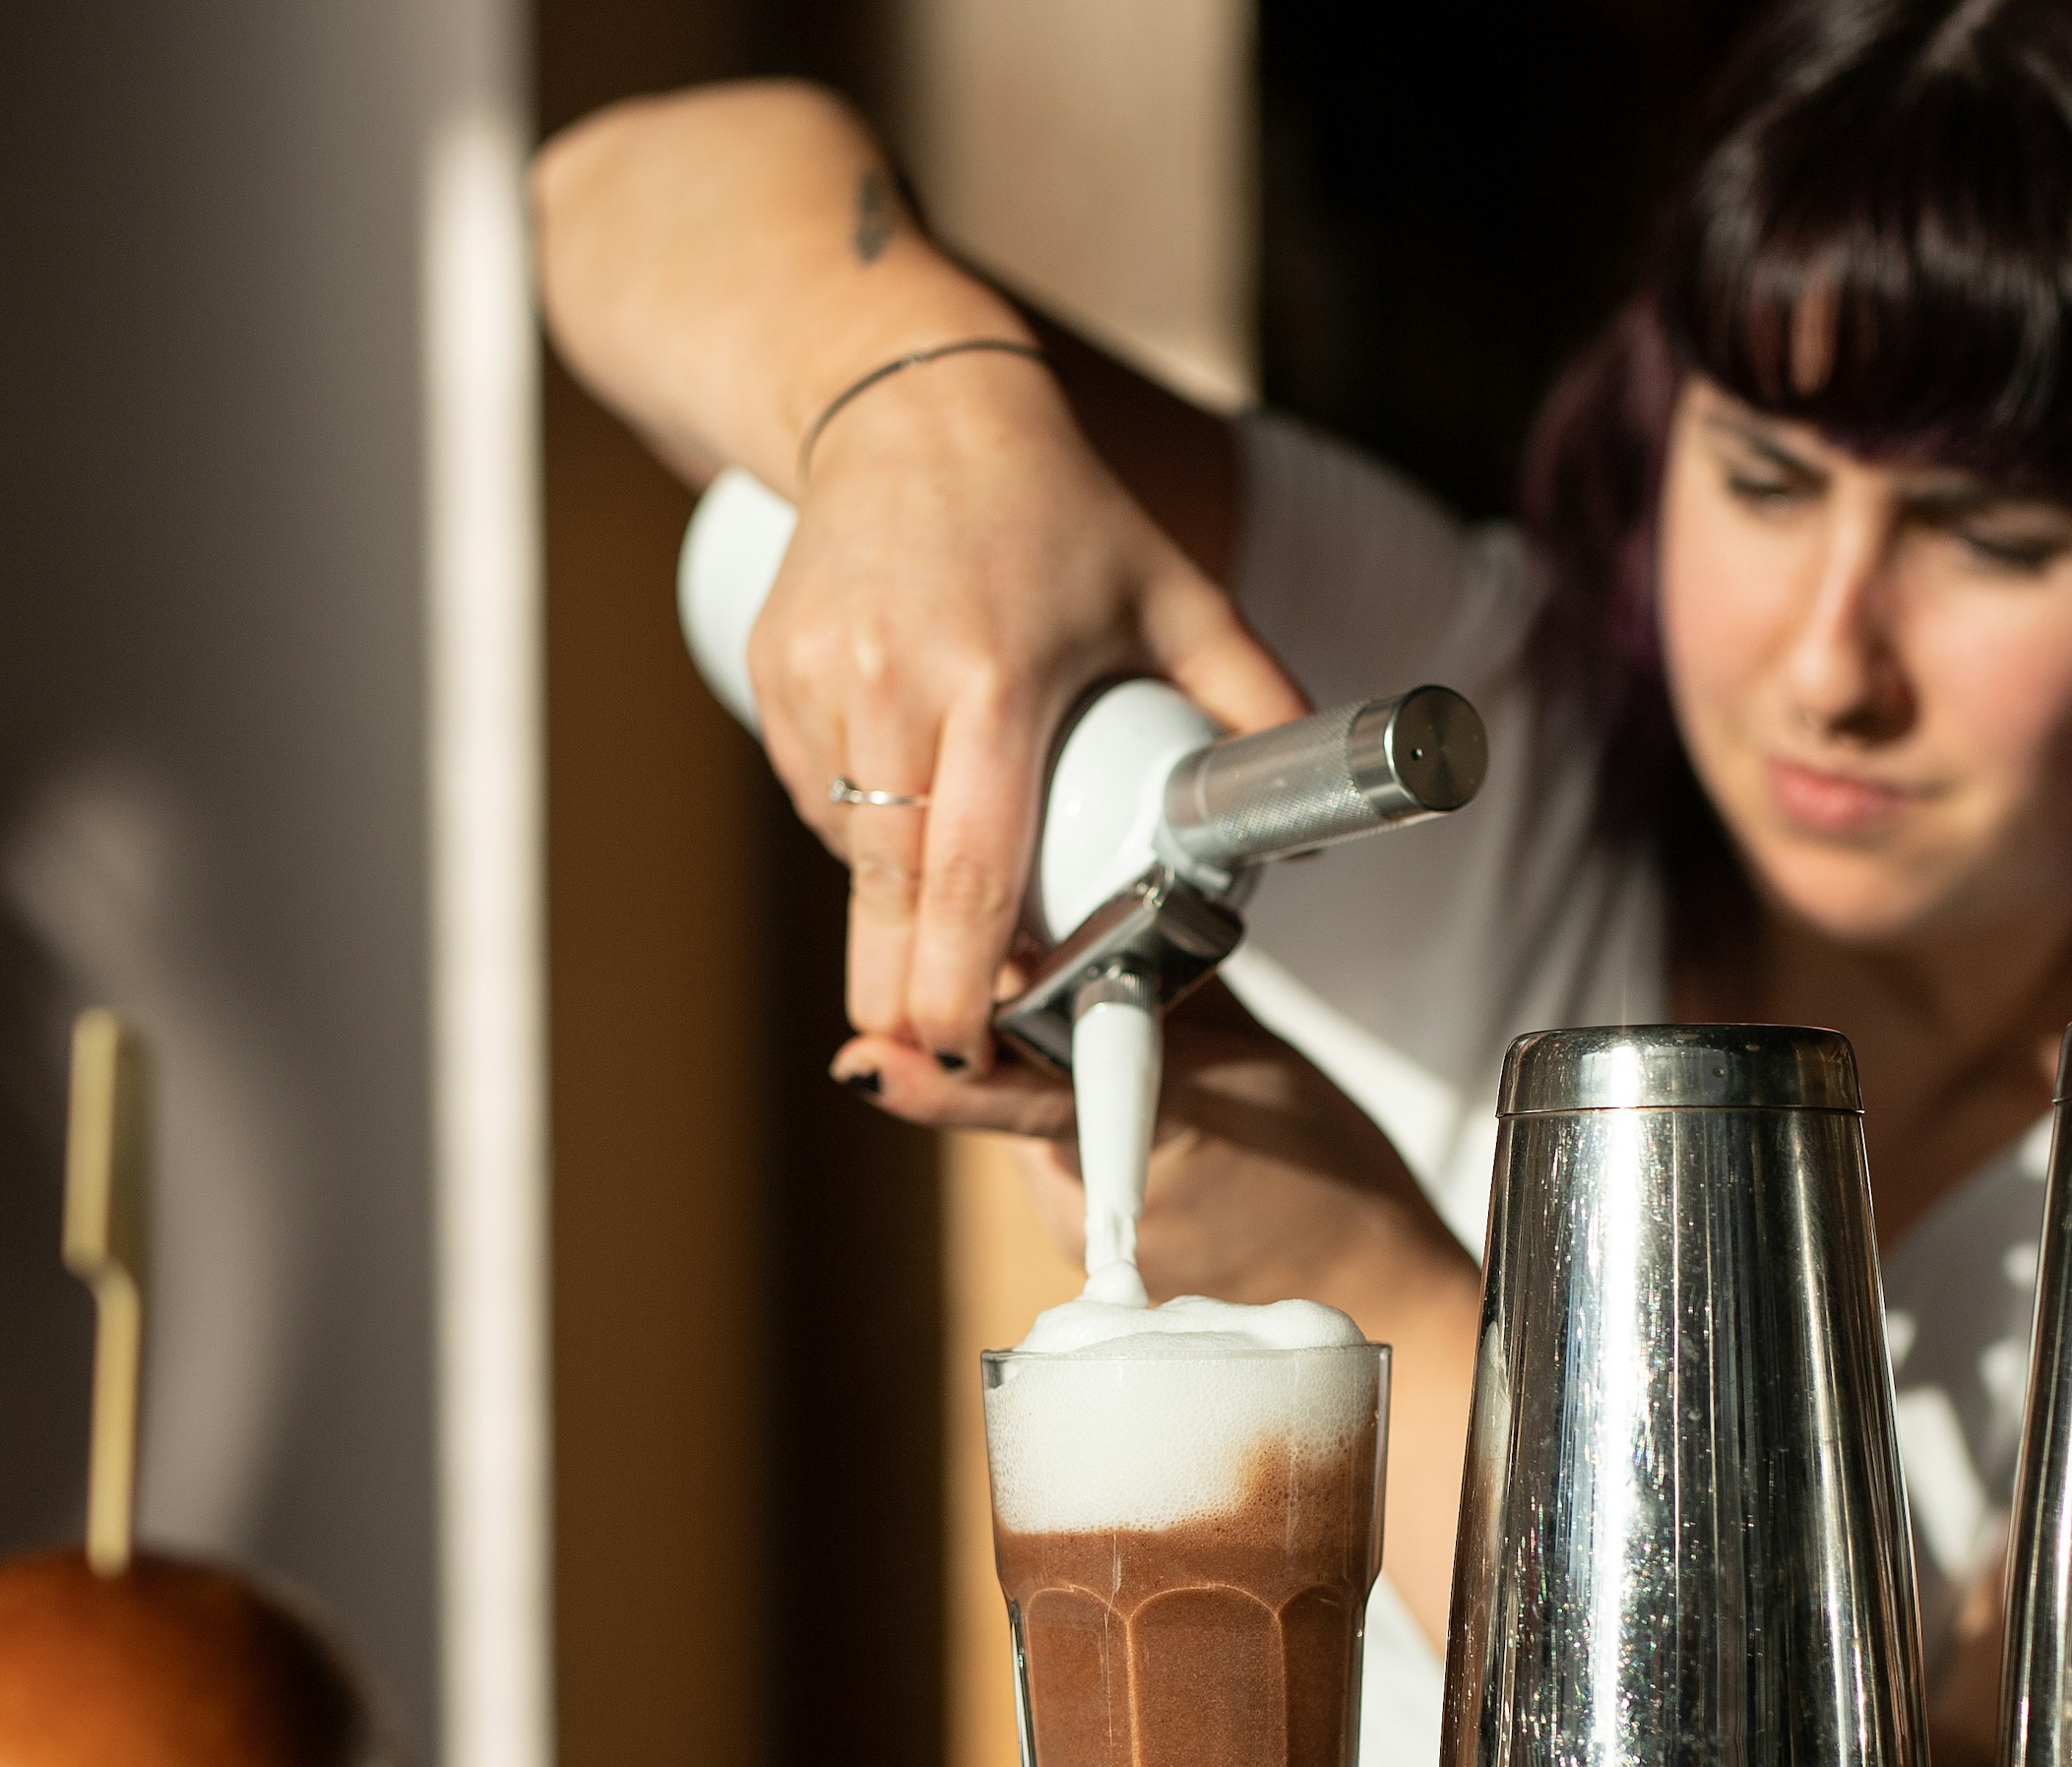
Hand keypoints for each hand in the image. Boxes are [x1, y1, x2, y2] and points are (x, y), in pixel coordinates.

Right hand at [746, 358, 1305, 1076]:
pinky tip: (905, 805)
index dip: (961, 978)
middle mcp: (893, 678)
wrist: (916, 410)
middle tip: (938, 1051)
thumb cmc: (1062, 513)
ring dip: (892, 905)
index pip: (968, 867)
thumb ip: (1253, 703)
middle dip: (904, 991)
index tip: (969, 1051)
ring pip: (848, 846)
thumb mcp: (1177, 595)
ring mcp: (816, 674)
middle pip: (887, 887)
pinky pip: (815, 793)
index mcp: (997, 676)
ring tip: (945, 911)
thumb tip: (1301, 828)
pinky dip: (859, 829)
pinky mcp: (769, 667)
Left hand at [846, 987, 1483, 1634]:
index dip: (952, 1062)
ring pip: (1028, 1126)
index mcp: (1140, 1147)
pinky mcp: (1085, 1262)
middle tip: (1086, 984)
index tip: (875, 1060)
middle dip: (1027, 1028)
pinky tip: (1150, 1134)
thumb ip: (1164, 993)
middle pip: (1006, 1087)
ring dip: (1054, 1079)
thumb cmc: (1332, 1178)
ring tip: (1145, 1071)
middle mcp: (1089, 1209)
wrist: (1372, 1299)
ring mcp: (1080, 1245)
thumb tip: (1095, 921)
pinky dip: (1080, 1133)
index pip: (1012, 1092)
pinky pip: (1057, 1168)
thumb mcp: (1257, 1056)